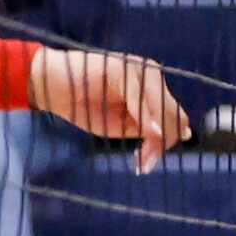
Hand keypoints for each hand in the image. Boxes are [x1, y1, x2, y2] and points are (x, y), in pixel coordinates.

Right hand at [29, 47, 191, 171]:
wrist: (51, 86)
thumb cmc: (85, 105)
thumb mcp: (121, 125)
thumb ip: (147, 129)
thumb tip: (185, 134)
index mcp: (153, 88)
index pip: (175, 117)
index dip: (167, 142)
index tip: (146, 164)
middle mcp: (151, 76)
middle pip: (173, 115)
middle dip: (163, 143)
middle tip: (144, 165)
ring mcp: (138, 70)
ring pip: (161, 109)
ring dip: (156, 137)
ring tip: (142, 160)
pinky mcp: (122, 69)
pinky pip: (140, 99)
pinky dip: (146, 120)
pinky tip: (148, 135)